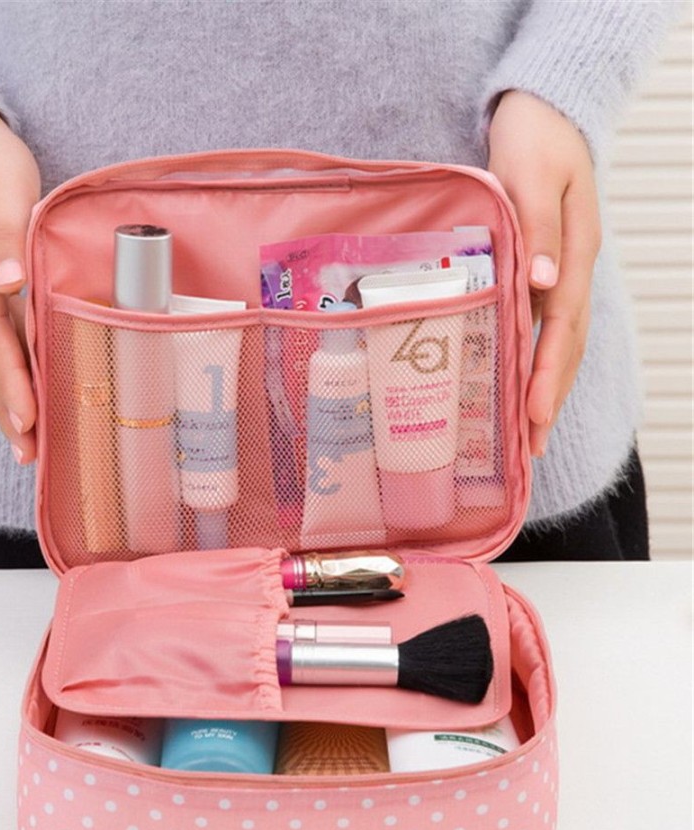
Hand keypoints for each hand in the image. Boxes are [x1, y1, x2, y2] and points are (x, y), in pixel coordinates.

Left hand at [487, 90, 601, 456]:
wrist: (542, 113)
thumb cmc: (533, 139)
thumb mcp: (532, 175)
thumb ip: (536, 228)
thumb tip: (545, 284)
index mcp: (574, 250)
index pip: (562, 324)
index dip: (547, 372)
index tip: (533, 413)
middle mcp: (573, 268)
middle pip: (567, 344)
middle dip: (550, 396)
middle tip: (532, 447)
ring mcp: (564, 270)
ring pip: (561, 340)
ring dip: (548, 386)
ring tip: (532, 432)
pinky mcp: (547, 268)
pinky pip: (547, 324)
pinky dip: (539, 358)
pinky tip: (524, 382)